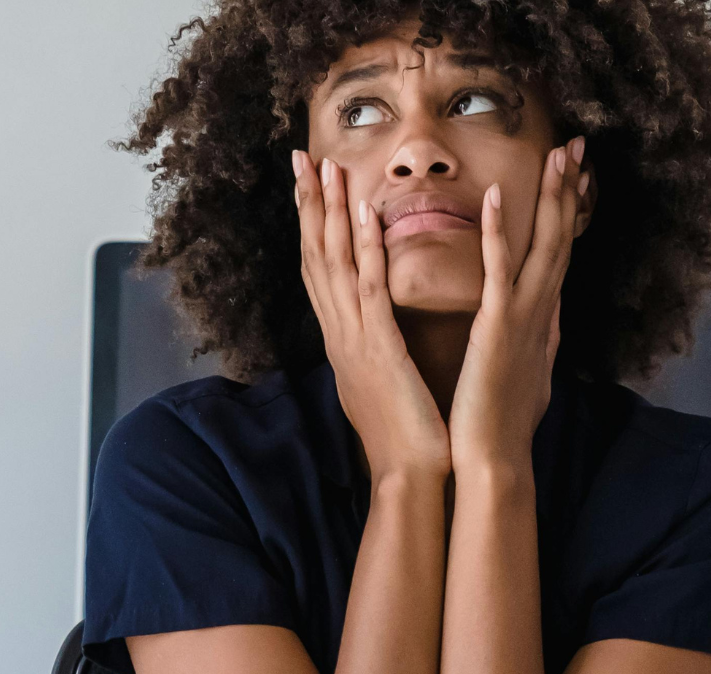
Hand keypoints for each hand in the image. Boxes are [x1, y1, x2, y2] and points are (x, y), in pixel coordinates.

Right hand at [293, 150, 452, 482]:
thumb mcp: (388, 386)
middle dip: (308, 206)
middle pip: (316, 259)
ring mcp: (354, 341)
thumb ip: (381, 355)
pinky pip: (370, 288)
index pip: (322, 274)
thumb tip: (380, 341)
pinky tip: (364, 212)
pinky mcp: (379, 348)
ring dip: (329, 213)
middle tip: (300, 158)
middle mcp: (340, 336)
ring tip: (324, 167)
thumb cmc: (408, 440)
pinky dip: (365, 247)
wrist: (410, 478)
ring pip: (335, 265)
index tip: (310, 188)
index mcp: (344, 343)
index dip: (314, 229)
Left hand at [447, 136, 587, 475]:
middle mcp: (542, 314)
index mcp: (543, 320)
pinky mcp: (498, 330)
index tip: (576, 175)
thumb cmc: (504, 423)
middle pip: (562, 239)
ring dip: (552, 198)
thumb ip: (542, 338)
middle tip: (578, 144)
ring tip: (559, 153)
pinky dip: (500, 234)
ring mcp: (525, 320)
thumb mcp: (531, 371)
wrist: (493, 460)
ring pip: (544, 246)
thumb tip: (554, 317)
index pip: (560, 254)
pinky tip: (497, 196)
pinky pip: (500, 272)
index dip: (570, 213)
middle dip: (570, 190)